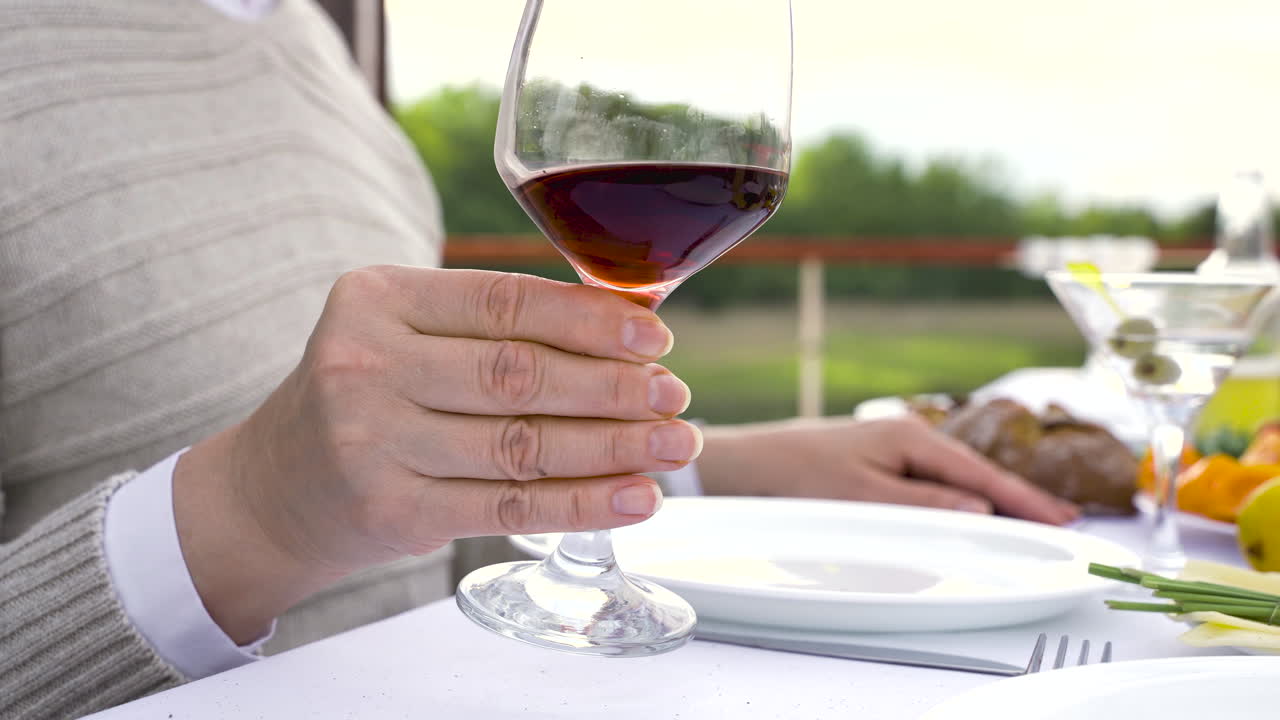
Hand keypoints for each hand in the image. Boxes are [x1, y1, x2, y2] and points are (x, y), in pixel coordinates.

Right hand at [173, 267, 701, 641]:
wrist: (275, 488)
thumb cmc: (366, 395)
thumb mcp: (401, 335)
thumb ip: (490, 326)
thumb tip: (627, 327)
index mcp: (377, 300)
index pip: (504, 303)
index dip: (589, 320)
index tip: (656, 337)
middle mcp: (366, 366)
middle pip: (518, 375)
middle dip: (612, 388)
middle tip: (677, 397)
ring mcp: (372, 443)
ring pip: (521, 445)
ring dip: (612, 448)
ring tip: (675, 447)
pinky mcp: (392, 511)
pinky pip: (507, 506)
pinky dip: (581, 505)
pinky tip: (634, 498)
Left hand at [695, 416, 1078, 524]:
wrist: (741, 467)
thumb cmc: (794, 477)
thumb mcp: (862, 497)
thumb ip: (924, 503)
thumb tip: (982, 507)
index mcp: (908, 437)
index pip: (980, 473)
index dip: (1024, 499)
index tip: (1062, 521)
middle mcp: (903, 436)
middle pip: (974, 473)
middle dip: (1017, 498)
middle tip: (1061, 525)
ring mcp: (889, 448)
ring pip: (953, 478)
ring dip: (989, 500)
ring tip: (1029, 520)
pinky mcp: (873, 463)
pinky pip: (930, 482)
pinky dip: (956, 497)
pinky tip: (969, 510)